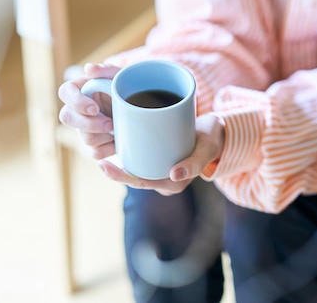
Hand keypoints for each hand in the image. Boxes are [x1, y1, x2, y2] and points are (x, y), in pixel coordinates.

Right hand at [58, 62, 119, 158]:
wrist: (143, 107)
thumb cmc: (128, 87)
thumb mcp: (122, 76)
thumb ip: (107, 70)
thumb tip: (89, 68)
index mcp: (80, 89)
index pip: (65, 92)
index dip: (76, 102)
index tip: (94, 108)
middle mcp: (78, 109)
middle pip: (67, 118)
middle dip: (88, 124)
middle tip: (109, 124)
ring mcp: (85, 128)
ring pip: (83, 138)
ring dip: (102, 136)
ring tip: (117, 129)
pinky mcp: (95, 144)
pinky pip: (94, 152)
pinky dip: (108, 149)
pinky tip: (118, 141)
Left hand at [98, 113, 224, 195]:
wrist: (217, 131)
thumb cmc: (212, 139)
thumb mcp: (206, 148)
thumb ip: (195, 163)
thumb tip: (175, 175)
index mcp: (173, 184)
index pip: (142, 182)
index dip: (121, 177)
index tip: (105, 165)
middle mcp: (165, 180)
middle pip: (136, 177)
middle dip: (116, 172)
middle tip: (99, 159)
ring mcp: (162, 170)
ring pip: (137, 169)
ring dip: (120, 163)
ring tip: (101, 152)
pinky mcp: (160, 159)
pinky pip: (142, 160)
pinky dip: (129, 154)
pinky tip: (115, 144)